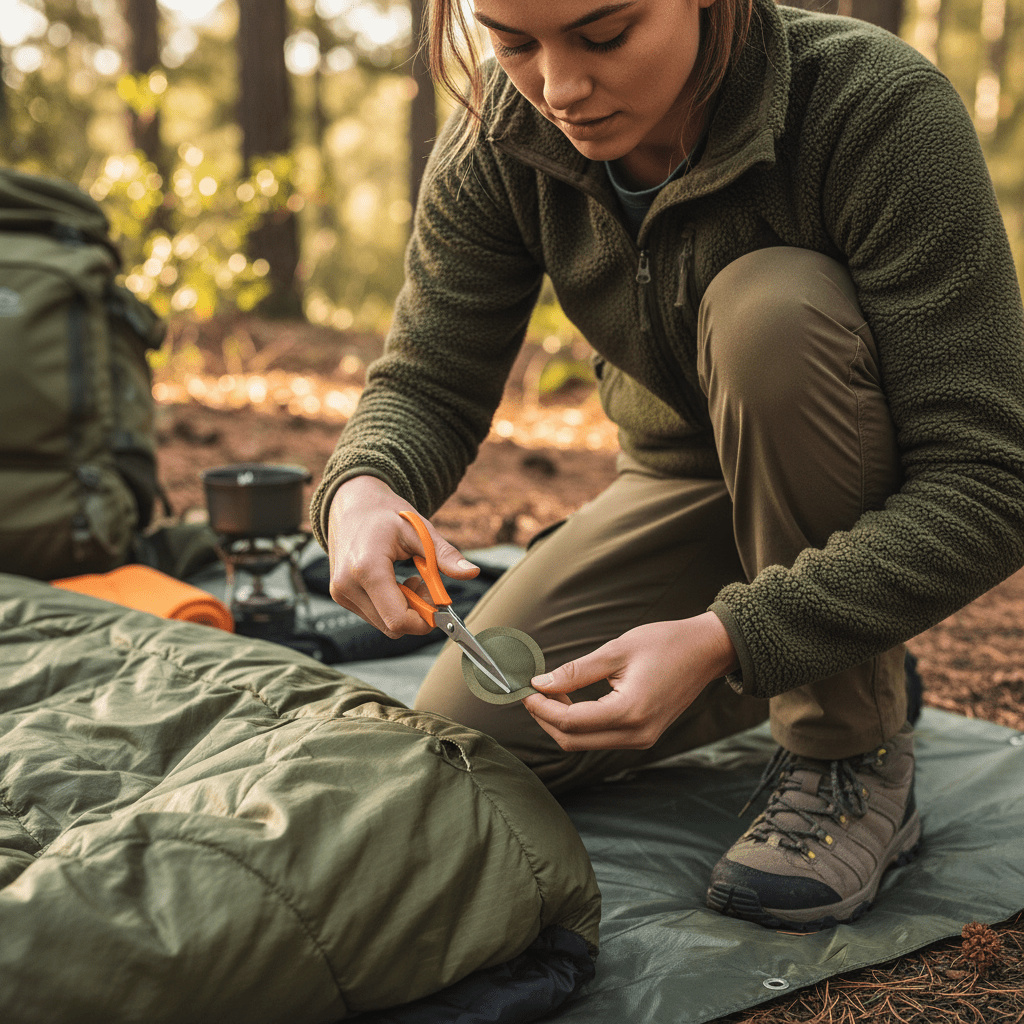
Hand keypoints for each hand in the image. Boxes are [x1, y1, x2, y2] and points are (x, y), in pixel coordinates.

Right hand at [326, 475, 479, 637]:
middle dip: (417, 612)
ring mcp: (341, 593)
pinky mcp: (341, 596)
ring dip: (404, 610)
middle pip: (393, 626)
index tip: (439, 603)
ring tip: (411, 579)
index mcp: (367, 568)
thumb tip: (472, 572)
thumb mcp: (419, 530)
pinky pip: (375, 616)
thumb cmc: (385, 513)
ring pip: (384, 624)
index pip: (398, 619)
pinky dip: (391, 606)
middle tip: (426, 583)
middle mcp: (347, 585)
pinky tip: (395, 582)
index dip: (425, 620)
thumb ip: (445, 555)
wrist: (351, 503)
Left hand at [522, 613, 738, 750]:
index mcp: (630, 712)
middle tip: (532, 691)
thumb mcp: (615, 651)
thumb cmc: (664, 643)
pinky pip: (601, 738)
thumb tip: (540, 684)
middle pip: (573, 740)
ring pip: (585, 743)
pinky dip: (579, 723)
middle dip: (546, 718)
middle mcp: (636, 734)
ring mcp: (642, 739)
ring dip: (560, 722)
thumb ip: (576, 672)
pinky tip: (570, 700)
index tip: (524, 689)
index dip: (541, 708)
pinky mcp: (643, 736)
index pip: (570, 722)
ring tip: (549, 692)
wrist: (705, 651)